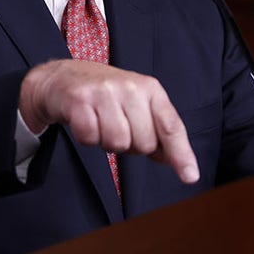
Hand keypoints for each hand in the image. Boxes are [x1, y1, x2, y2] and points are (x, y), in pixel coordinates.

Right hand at [19, 60, 199, 183]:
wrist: (63, 76)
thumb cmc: (106, 96)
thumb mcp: (137, 105)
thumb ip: (158, 131)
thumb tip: (178, 161)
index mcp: (151, 89)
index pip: (171, 126)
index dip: (181, 154)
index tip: (190, 176)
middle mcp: (131, 88)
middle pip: (144, 143)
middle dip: (132, 145)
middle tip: (118, 126)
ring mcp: (104, 92)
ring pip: (117, 143)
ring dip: (107, 142)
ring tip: (101, 123)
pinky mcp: (80, 100)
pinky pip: (90, 139)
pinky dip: (87, 138)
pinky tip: (86, 121)